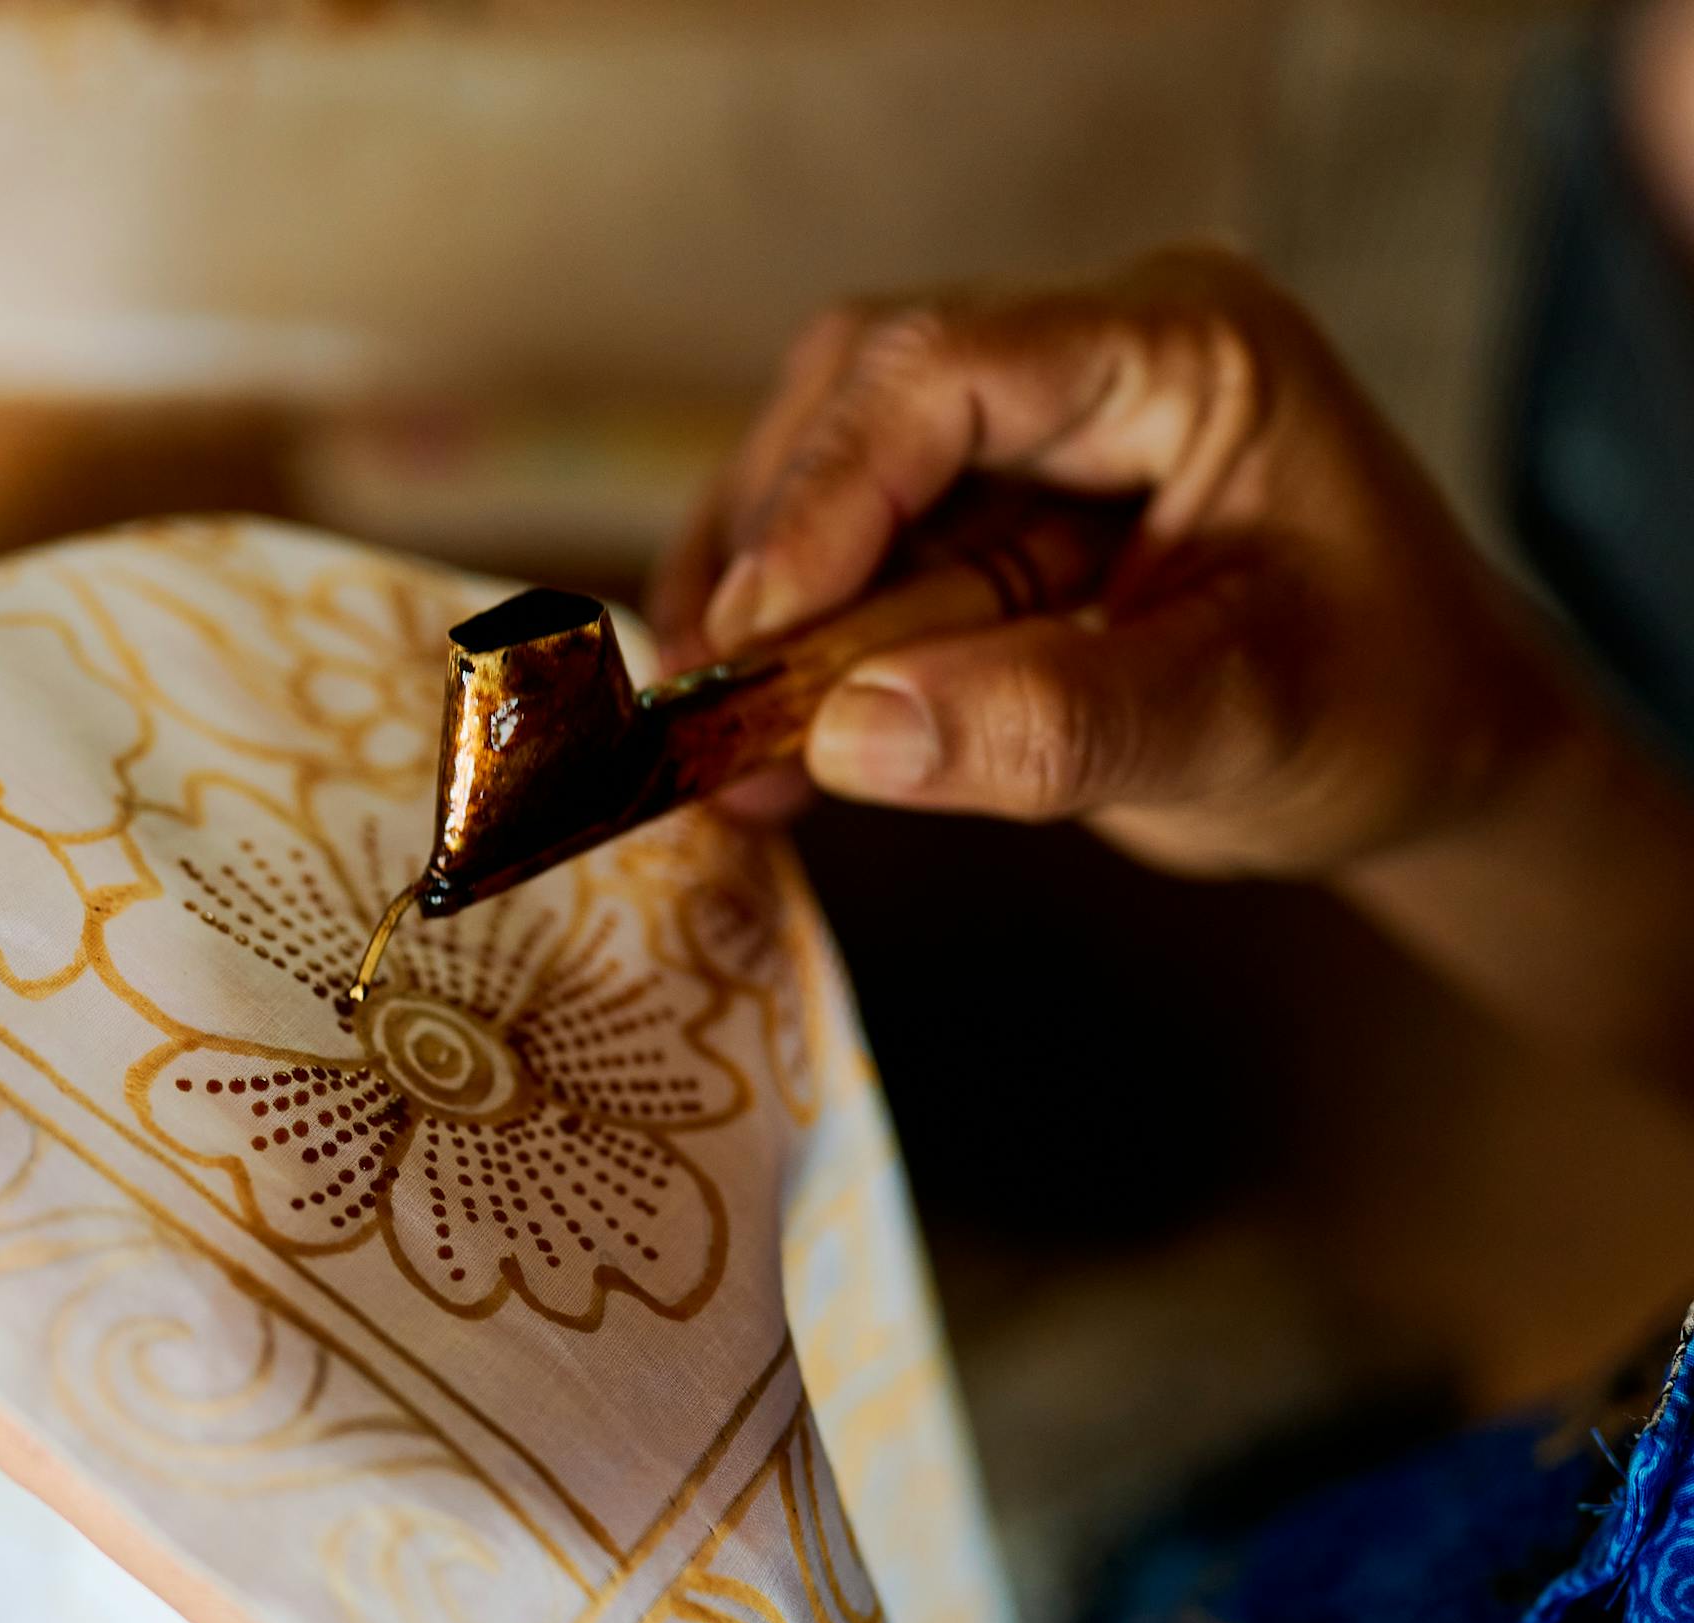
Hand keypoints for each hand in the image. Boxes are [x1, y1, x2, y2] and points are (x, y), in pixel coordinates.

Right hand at [652, 247, 1693, 1096]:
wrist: (1423, 752)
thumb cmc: (1378, 715)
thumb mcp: (1241, 729)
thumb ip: (1056, 726)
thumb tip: (846, 734)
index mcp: (1184, 351)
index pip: (953, 367)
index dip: (832, 494)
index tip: (761, 634)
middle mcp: (1092, 360)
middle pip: (862, 393)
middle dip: (773, 542)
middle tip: (717, 690)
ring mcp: (1036, 434)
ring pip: (832, 463)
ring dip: (758, 591)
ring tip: (721, 729)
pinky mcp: (995, 514)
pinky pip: (856, 542)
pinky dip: (795, 631)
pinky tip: (765, 724)